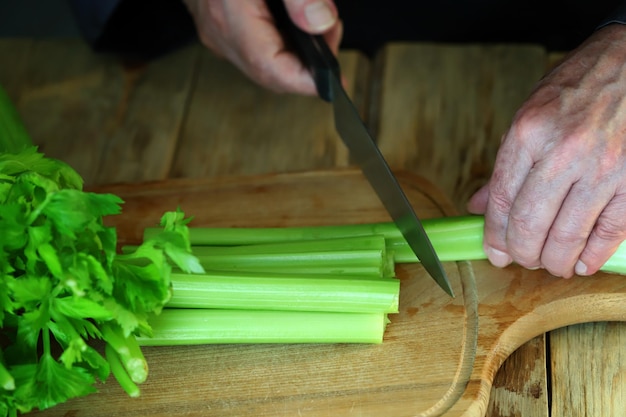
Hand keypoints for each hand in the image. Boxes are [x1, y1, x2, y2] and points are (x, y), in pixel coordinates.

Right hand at [182, 0, 342, 94]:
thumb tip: (321, 23)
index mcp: (230, 15)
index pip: (270, 69)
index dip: (306, 82)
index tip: (334, 82)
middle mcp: (221, 33)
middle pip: (270, 74)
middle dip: (307, 65)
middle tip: (331, 35)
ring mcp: (219, 33)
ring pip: (264, 65)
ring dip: (297, 54)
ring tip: (319, 25)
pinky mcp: (223, 28)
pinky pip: (257, 50)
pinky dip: (283, 45)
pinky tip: (297, 24)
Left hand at [468, 24, 625, 277]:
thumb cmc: (577, 88)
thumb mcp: (529, 116)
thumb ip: (505, 165)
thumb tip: (479, 207)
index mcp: (528, 133)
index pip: (503, 201)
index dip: (495, 236)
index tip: (494, 253)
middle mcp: (563, 151)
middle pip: (531, 224)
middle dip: (523, 254)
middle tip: (524, 260)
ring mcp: (603, 167)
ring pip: (569, 235)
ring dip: (556, 261)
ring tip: (552, 265)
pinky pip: (611, 231)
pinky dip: (594, 255)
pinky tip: (583, 263)